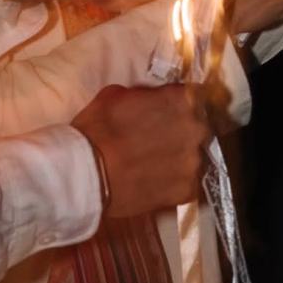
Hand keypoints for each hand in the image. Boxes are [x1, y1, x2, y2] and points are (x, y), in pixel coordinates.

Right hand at [75, 83, 209, 219]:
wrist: (85, 173)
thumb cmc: (96, 130)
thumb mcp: (115, 95)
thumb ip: (145, 94)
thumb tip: (153, 97)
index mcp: (183, 101)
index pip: (193, 98)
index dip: (179, 106)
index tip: (169, 113)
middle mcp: (197, 128)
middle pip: (198, 127)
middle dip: (182, 132)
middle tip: (158, 141)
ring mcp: (195, 160)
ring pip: (194, 157)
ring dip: (179, 159)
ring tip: (154, 165)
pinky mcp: (189, 188)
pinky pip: (188, 183)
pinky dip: (175, 183)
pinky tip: (155, 182)